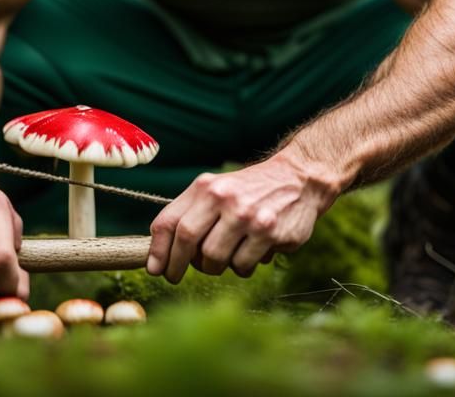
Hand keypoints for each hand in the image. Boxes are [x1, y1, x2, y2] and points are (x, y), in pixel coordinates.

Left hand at [146, 154, 330, 283]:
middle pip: (187, 241)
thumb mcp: (217, 190)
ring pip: (214, 259)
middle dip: (177, 265)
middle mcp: (225, 198)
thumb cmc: (249, 190)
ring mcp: (248, 216)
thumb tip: (159, 256)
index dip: (157, 250)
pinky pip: (243, 266)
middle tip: (174, 276)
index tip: (154, 268)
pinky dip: (243, 266)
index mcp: (207, 187)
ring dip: (214, 266)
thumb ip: (191, 214)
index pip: (170, 221)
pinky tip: (252, 251)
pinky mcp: (270, 233)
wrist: (299, 178)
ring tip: (225, 255)